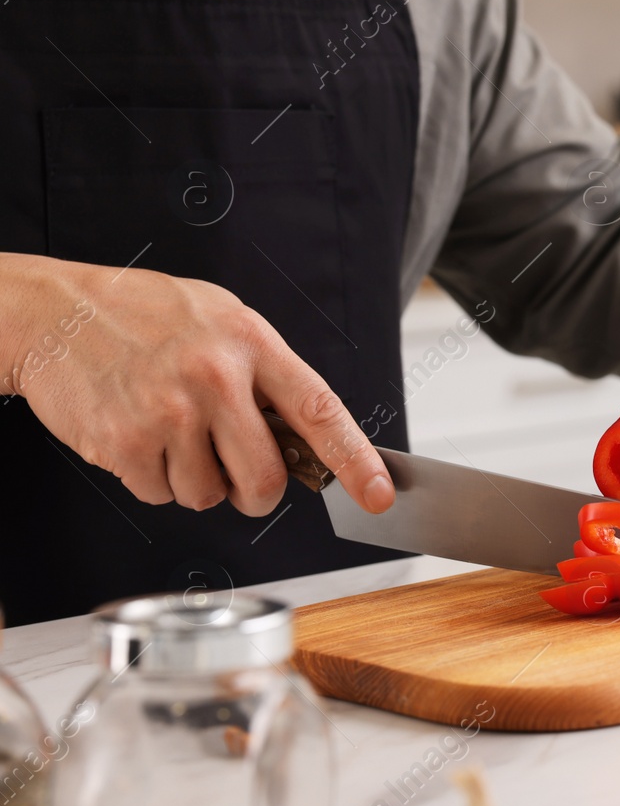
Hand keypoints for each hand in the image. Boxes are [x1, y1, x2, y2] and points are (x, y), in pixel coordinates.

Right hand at [0, 253, 393, 516]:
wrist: (53, 310)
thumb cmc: (143, 315)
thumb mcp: (222, 319)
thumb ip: (265, 373)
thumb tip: (307, 436)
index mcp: (251, 343)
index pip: (320, 411)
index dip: (356, 460)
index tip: (380, 493)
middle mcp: (215, 377)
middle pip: (266, 479)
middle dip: (256, 493)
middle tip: (239, 478)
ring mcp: (169, 412)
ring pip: (208, 495)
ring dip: (194, 480)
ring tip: (169, 431)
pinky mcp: (123, 442)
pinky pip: (160, 495)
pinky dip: (150, 479)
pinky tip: (137, 435)